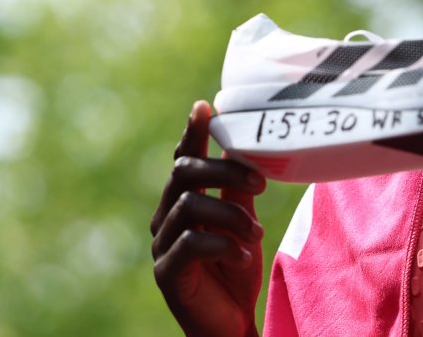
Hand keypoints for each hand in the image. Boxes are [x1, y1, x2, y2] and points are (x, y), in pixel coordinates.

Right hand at [150, 101, 265, 336]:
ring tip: (256, 234)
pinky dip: (222, 245)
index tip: (204, 107)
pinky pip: (189, 244)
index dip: (192, 133)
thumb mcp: (243, 222)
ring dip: (231, 215)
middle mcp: (166, 218)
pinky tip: (242, 256)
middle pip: (185, 173)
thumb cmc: (235, 268)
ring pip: (189, 206)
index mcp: (183, 201)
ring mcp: (162, 246)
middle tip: (260, 183)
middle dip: (225, 171)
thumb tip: (246, 148)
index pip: (185, 159)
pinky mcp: (167, 274)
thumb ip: (239, 190)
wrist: (230, 323)